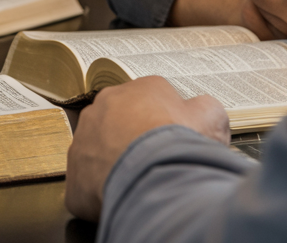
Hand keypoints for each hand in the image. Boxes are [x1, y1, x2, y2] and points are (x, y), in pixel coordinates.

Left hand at [64, 77, 229, 220]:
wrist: (154, 175)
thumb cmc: (181, 143)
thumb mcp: (211, 116)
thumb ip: (203, 107)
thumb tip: (201, 108)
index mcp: (137, 90)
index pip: (149, 100)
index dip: (164, 121)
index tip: (172, 138)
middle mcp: (104, 107)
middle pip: (120, 121)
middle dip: (134, 137)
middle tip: (155, 158)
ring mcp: (84, 138)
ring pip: (99, 149)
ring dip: (115, 162)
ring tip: (140, 179)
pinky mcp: (75, 172)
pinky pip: (88, 180)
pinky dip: (101, 190)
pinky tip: (122, 196)